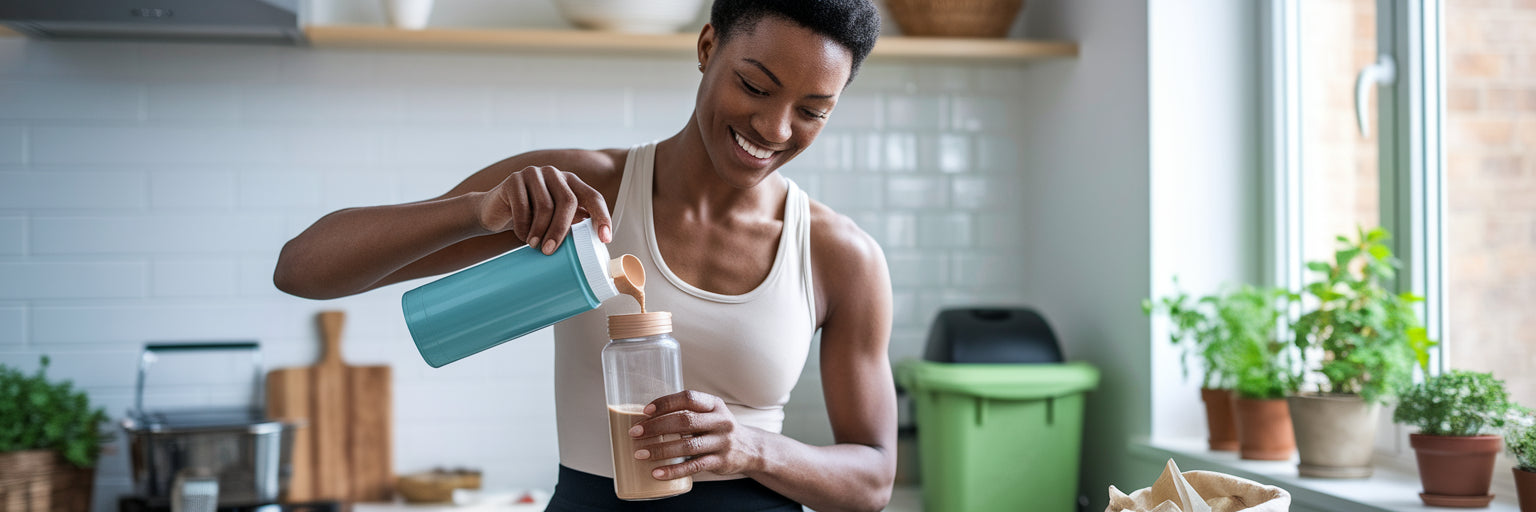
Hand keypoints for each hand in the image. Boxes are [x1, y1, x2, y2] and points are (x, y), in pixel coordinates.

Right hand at [475, 165, 611, 253]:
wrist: (494, 212)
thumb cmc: (530, 219)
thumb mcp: (553, 220)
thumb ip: (572, 223)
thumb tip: (594, 242)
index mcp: (571, 183)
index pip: (593, 197)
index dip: (602, 217)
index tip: (605, 239)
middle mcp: (555, 174)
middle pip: (568, 201)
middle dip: (561, 229)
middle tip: (550, 251)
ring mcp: (534, 173)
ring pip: (545, 205)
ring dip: (539, 231)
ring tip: (535, 246)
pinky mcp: (514, 180)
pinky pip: (522, 206)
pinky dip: (522, 226)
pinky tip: (521, 236)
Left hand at [629, 390, 762, 479]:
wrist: (750, 448)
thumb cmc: (719, 428)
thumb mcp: (710, 413)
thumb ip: (687, 412)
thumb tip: (648, 417)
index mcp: (714, 404)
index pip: (688, 398)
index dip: (666, 403)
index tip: (645, 411)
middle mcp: (720, 421)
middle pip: (684, 421)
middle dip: (656, 427)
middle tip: (635, 433)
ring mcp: (722, 442)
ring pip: (687, 446)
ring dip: (660, 450)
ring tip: (640, 453)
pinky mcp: (720, 461)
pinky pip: (694, 467)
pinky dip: (673, 470)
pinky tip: (657, 473)